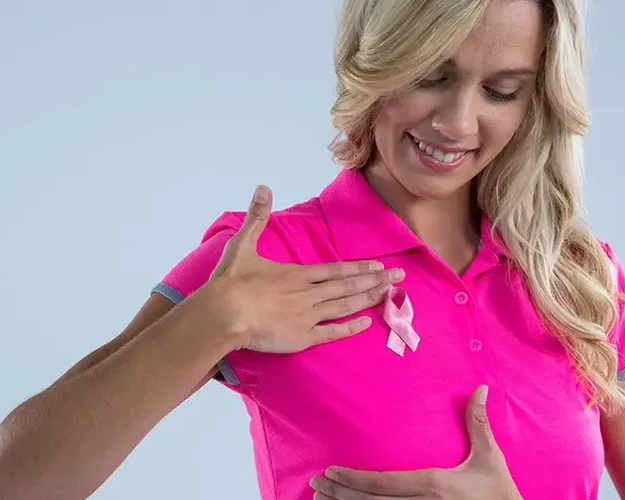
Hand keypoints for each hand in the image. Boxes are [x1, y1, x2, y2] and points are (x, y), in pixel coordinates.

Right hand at [206, 185, 404, 353]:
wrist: (224, 314)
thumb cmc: (231, 282)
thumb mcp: (242, 244)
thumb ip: (256, 217)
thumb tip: (263, 188)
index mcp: (297, 274)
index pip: (335, 270)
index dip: (358, 269)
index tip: (379, 266)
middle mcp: (308, 294)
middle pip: (347, 286)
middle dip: (375, 281)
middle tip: (400, 278)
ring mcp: (307, 316)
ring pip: (344, 306)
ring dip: (368, 300)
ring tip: (390, 295)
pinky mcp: (301, 337)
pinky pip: (331, 333)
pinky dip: (349, 328)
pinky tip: (366, 324)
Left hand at [310, 385, 522, 499]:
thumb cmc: (501, 494)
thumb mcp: (490, 459)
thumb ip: (479, 424)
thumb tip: (479, 389)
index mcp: (433, 485)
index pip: (383, 483)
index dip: (353, 479)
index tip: (331, 472)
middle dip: (339, 494)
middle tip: (315, 484)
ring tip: (321, 499)